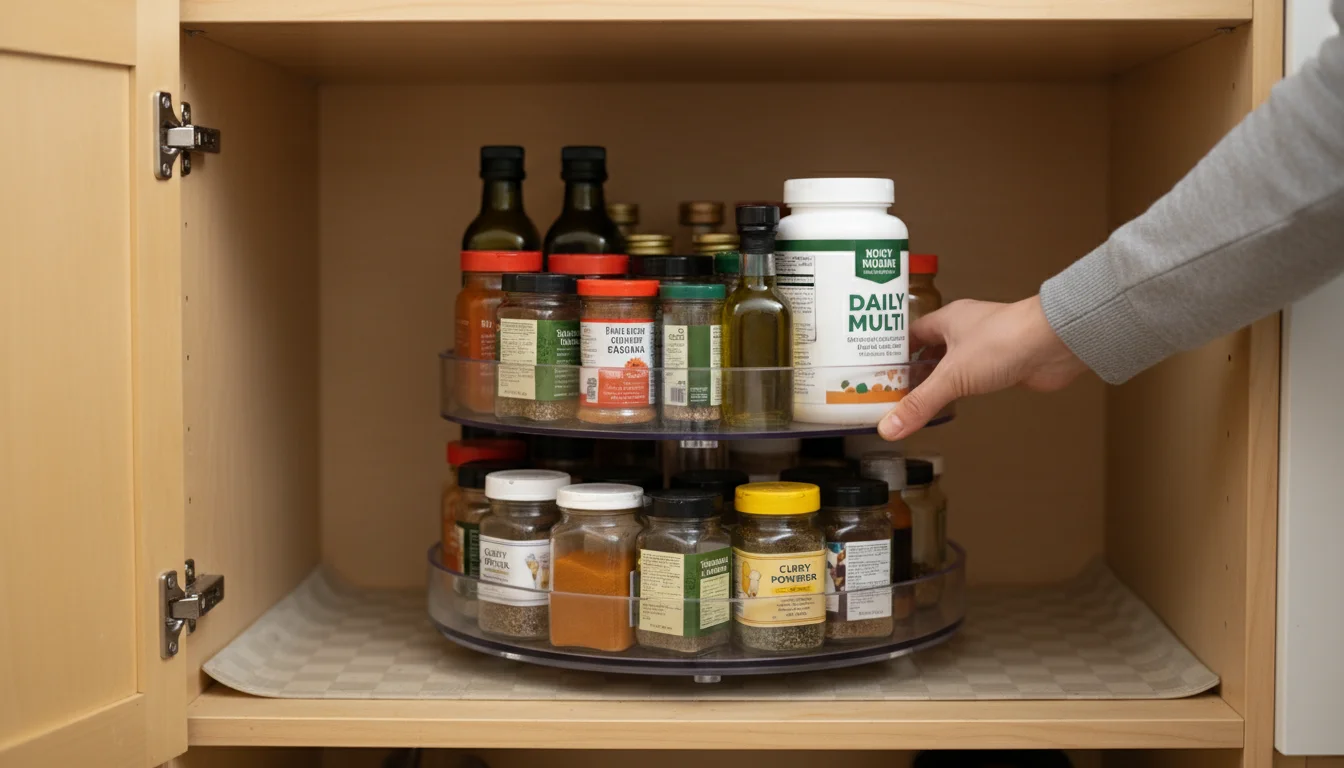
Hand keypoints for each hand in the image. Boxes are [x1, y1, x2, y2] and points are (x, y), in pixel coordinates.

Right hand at [878, 296, 1087, 439]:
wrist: (1054, 343)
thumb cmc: (1005, 340)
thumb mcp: (952, 375)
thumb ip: (920, 403)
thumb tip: (890, 427)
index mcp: (947, 319)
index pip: (911, 333)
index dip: (894, 351)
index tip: (877, 370)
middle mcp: (965, 329)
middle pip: (931, 350)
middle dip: (914, 370)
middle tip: (892, 392)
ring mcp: (986, 347)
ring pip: (954, 364)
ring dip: (940, 380)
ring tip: (916, 400)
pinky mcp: (1004, 364)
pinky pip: (975, 377)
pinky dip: (963, 390)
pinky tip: (954, 402)